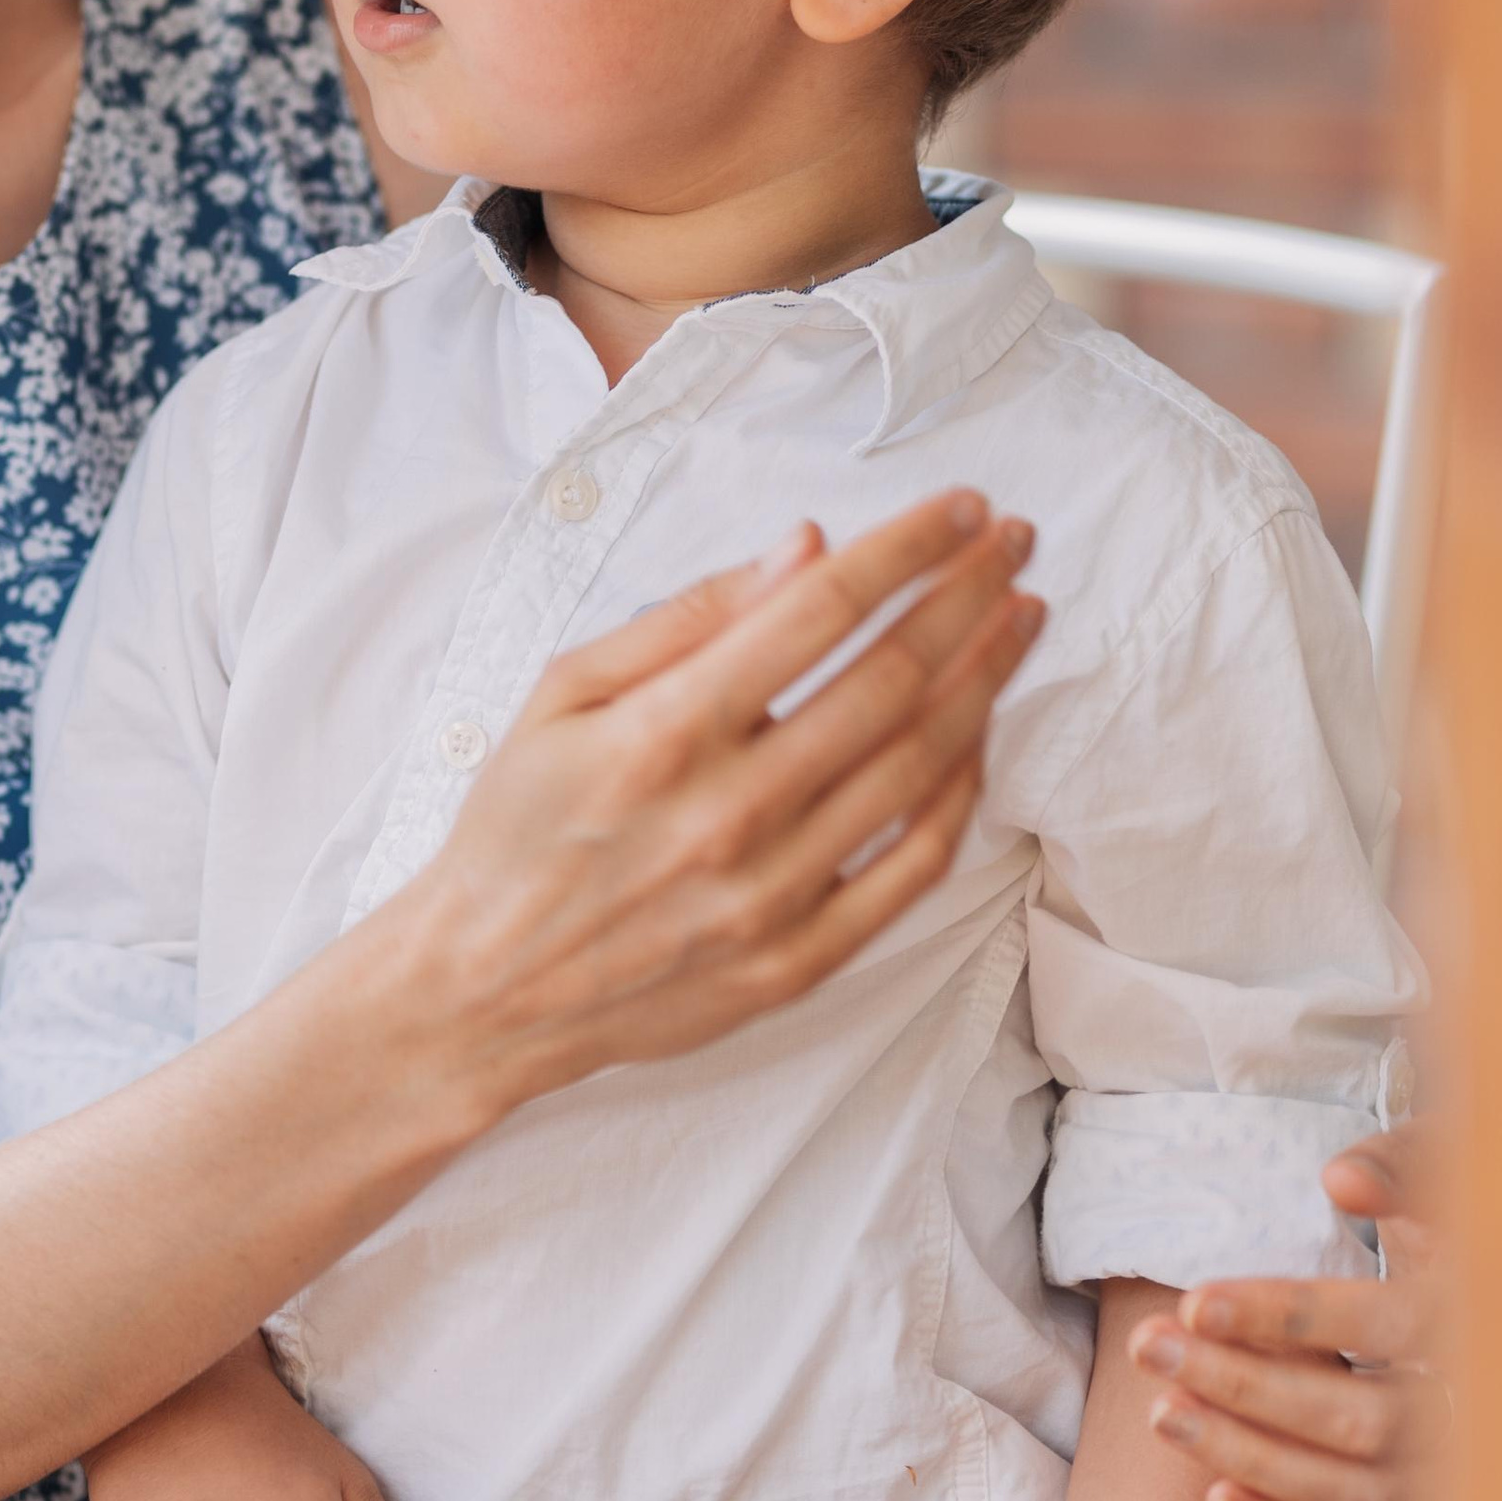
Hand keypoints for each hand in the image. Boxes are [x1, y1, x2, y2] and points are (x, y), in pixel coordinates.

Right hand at [393, 494, 1042, 1110]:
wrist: (484, 991)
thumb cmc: (516, 829)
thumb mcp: (562, 694)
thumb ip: (683, 619)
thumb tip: (804, 548)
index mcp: (665, 732)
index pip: (820, 611)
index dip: (908, 548)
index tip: (962, 509)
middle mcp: (728, 811)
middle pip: (892, 680)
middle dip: (968, 597)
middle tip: (1015, 545)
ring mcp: (772, 894)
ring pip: (919, 767)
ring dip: (985, 681)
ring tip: (1018, 620)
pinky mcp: (797, 960)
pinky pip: (912, 868)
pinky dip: (960, 793)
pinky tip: (978, 736)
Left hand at [1132, 1127, 1447, 1500]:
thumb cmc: (1456, 1239)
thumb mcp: (1448, 1185)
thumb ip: (1400, 1171)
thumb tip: (1341, 1177)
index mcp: (1473, 1321)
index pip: (1382, 1326)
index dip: (1289, 1317)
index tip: (1196, 1303)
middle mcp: (1473, 1411)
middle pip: (1356, 1416)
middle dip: (1240, 1384)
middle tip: (1147, 1345)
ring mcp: (1455, 1482)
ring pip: (1352, 1491)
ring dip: (1247, 1456)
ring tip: (1163, 1412)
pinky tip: (1215, 1498)